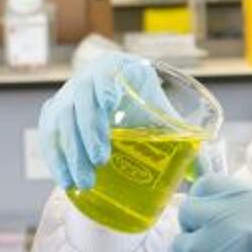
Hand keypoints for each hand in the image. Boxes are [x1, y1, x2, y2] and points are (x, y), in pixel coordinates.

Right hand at [37, 52, 173, 189]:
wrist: (118, 97)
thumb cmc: (143, 105)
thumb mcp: (161, 112)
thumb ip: (184, 138)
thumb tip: (203, 174)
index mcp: (114, 69)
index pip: (103, 76)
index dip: (102, 89)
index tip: (109, 105)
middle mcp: (85, 80)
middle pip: (80, 104)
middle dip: (87, 134)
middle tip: (100, 162)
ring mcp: (66, 97)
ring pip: (61, 123)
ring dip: (70, 153)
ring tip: (84, 182)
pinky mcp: (53, 115)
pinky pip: (49, 137)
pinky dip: (55, 159)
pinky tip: (65, 180)